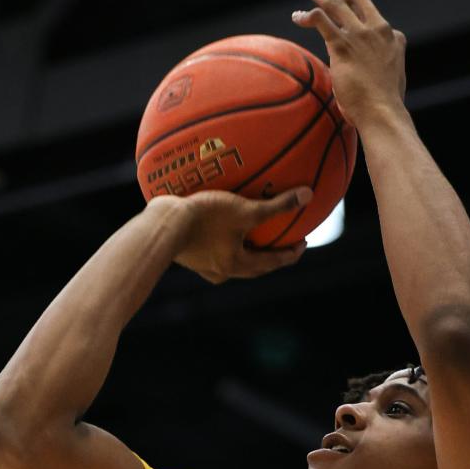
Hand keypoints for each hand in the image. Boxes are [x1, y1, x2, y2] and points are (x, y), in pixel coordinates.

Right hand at [150, 186, 311, 284]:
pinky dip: (225, 245)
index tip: (302, 243)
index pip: (273, 262)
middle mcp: (223, 272)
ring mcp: (204, 268)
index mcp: (238, 265)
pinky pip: (214, 253)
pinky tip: (221, 234)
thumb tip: (307, 196)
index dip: (291, 253)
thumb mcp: (245, 209)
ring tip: (253, 238)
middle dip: (271, 256)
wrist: (161, 225)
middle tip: (283, 243)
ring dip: (247, 252)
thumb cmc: (204, 218)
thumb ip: (277, 205)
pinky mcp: (189, 257)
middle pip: (255, 267)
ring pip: (233, 262)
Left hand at [292, 0, 405, 130]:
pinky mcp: (343, 45)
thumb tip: (371, 77)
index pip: (374, 18)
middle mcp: (378, 31)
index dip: (358, 15)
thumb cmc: (385, 108)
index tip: (345, 20)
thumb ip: (382, 70)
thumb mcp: (392, 82)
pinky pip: (321, 21)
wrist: (383, 114)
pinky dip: (307, 15)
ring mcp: (360, 36)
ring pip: (335, 3)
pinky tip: (297, 17)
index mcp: (394, 38)